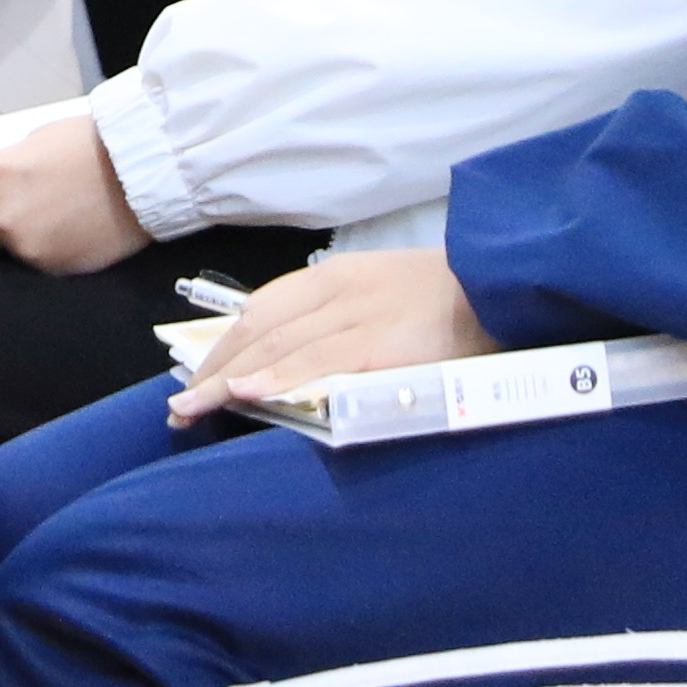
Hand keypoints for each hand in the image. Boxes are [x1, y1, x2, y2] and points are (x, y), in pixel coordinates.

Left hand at [0, 102, 150, 270]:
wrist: (147, 169)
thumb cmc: (90, 143)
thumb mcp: (29, 144)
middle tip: (38, 186)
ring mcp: (24, 249)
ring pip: (5, 242)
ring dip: (27, 225)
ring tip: (68, 202)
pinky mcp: (52, 270)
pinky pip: (35, 259)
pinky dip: (52, 243)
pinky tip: (80, 223)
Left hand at [165, 245, 489, 427]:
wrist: (505, 284)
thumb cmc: (452, 300)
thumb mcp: (387, 297)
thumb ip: (344, 322)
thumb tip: (300, 360)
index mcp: (338, 277)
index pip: (263, 309)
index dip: (224, 343)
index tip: (197, 374)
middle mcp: (338, 291)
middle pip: (258, 329)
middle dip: (214, 367)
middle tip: (180, 403)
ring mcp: (358, 316)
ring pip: (277, 346)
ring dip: (227, 380)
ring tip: (192, 408)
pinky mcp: (380, 345)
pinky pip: (317, 363)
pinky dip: (276, 377)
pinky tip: (244, 394)